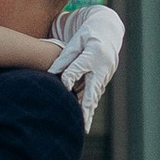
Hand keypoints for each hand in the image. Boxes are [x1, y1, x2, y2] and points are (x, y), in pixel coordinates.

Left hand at [49, 4, 124, 124]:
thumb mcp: (77, 40)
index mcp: (94, 52)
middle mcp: (102, 66)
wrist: (109, 31)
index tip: (64, 86)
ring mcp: (105, 75)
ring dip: (89, 111)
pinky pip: (94, 95)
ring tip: (83, 128)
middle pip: (93, 89)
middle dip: (87, 106)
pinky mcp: (103, 80)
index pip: (80, 66)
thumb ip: (65, 57)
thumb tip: (50, 73)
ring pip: (94, 96)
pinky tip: (85, 121)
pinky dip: (90, 107)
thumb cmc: (88, 34)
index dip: (72, 75)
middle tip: (83, 121)